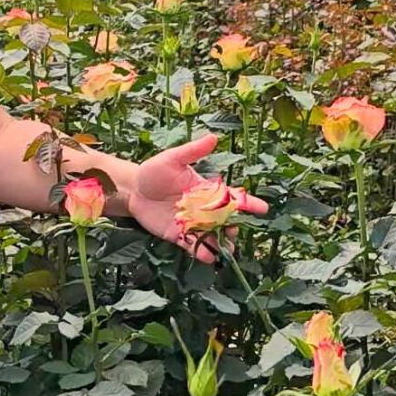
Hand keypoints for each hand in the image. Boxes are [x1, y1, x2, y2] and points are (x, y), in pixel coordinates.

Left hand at [128, 133, 267, 263]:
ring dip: (220, 244)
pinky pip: (192, 245)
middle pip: (224, 221)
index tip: (263, 209)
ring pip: (211, 236)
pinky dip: (200, 251)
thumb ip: (193, 151)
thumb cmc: (154, 171)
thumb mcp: (173, 159)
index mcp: (206, 190)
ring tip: (226, 250)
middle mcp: (202, 209)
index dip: (248, 203)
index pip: (231, 197)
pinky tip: (208, 257)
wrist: (132, 190)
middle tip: (234, 232)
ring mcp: (191, 224)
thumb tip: (214, 137)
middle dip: (233, 227)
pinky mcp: (177, 235)